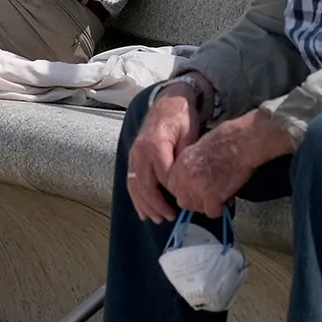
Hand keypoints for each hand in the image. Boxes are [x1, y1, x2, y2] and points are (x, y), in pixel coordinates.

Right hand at [125, 89, 200, 222]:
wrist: (167, 103)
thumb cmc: (181, 119)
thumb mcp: (189, 135)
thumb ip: (185, 158)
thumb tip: (189, 183)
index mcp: (155, 145)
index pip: (163, 176)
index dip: (172, 192)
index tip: (184, 202)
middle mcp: (140, 152)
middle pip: (145, 185)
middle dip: (157, 205)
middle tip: (170, 217)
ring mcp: (134, 156)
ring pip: (135, 186)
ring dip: (145, 205)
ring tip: (157, 219)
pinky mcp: (133, 159)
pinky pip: (131, 183)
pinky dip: (137, 199)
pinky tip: (143, 212)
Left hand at [165, 109, 289, 216]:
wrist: (242, 142)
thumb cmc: (227, 140)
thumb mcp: (199, 148)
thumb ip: (191, 165)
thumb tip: (193, 179)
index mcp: (181, 164)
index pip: (173, 187)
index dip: (184, 191)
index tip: (194, 191)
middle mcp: (186, 178)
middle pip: (182, 201)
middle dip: (195, 201)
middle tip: (207, 197)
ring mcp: (198, 189)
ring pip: (196, 208)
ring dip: (207, 206)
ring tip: (219, 197)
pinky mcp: (213, 197)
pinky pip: (212, 212)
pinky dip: (220, 209)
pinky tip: (226, 199)